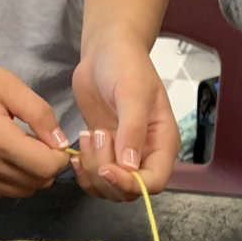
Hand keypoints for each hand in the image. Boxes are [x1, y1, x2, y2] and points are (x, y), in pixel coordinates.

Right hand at [0, 50, 70, 197]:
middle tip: (35, 141)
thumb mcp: (5, 82)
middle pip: (37, 183)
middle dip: (45, 165)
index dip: (59, 156)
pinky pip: (1, 192)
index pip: (46, 167)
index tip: (54, 141)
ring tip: (14, 146)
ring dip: (28, 173)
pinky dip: (8, 178)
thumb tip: (62, 144)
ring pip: (22, 191)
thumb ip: (38, 113)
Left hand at [71, 37, 178, 200]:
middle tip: (97, 136)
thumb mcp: (133, 93)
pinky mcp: (104, 152)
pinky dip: (83, 172)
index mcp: (162, 144)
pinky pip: (94, 179)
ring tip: (88, 136)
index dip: (131, 184)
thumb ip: (133, 129)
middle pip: (129, 190)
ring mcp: (124, 156)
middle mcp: (146, 155)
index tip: (107, 169)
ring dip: (92, 170)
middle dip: (106, 173)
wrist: (106, 50)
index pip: (153, 182)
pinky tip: (79, 150)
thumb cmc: (126, 64)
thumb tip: (130, 166)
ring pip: (109, 188)